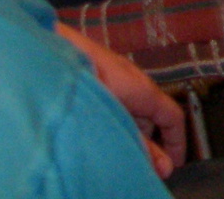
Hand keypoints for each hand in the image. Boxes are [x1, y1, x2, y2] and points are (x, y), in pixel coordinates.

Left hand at [55, 24, 185, 176]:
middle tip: (136, 169)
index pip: (173, 116)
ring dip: (126, 135)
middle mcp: (132, 83)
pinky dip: (110, 124)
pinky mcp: (92, 79)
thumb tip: (164, 168)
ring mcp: (111, 80)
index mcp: (143, 89)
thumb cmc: (85, 81)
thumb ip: (139, 144)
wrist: (46, 53)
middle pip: (149, 117)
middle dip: (147, 144)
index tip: (174, 166)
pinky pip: (112, 105)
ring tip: (112, 156)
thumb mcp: (116, 120)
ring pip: (128, 112)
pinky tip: (95, 137)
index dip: (177, 142)